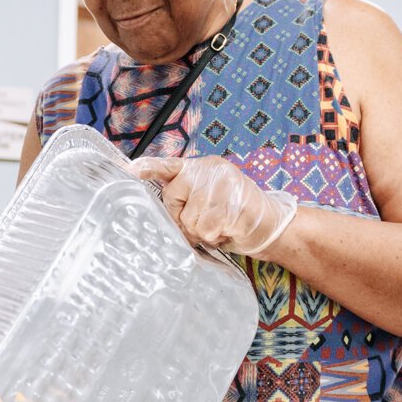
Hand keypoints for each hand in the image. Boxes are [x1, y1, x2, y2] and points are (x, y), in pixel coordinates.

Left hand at [130, 156, 296, 256]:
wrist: (271, 224)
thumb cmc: (234, 215)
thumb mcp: (208, 199)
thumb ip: (187, 197)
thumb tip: (162, 213)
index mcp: (201, 167)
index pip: (169, 165)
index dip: (148, 168)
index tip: (130, 170)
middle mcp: (210, 171)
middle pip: (173, 197)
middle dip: (183, 217)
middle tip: (205, 220)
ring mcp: (222, 185)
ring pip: (190, 219)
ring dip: (202, 230)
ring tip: (220, 224)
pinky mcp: (232, 204)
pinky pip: (207, 229)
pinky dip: (215, 236)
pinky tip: (228, 228)